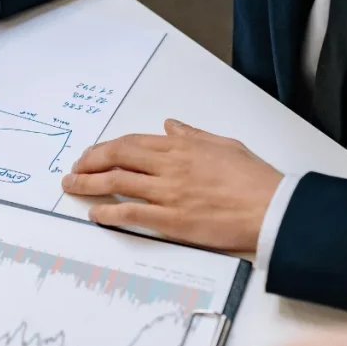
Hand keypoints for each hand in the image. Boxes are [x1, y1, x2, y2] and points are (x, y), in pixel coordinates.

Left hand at [61, 119, 281, 251]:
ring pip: (117, 184)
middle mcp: (171, 166)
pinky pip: (131, 214)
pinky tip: (95, 214)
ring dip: (89, 184)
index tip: (93, 154)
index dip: (106, 148)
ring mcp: (169, 193)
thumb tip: (172, 126)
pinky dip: (109, 213)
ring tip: (72, 187)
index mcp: (183, 147)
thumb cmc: (257, 180)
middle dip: (89, 162)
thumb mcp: (225, 146)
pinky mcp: (172, 220)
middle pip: (117, 158)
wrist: (274, 208)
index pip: (133, 143)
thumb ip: (193, 136)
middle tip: (74, 169)